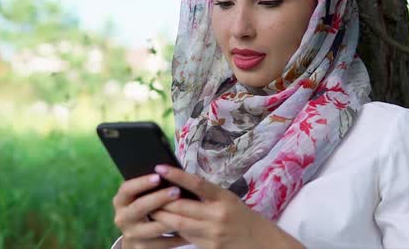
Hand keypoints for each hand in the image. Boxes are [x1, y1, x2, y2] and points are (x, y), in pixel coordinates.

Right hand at [112, 173, 189, 248]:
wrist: (137, 234)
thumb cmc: (145, 206)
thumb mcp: (141, 196)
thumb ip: (150, 187)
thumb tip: (169, 172)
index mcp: (121, 200)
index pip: (127, 189)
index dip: (142, 182)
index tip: (158, 176)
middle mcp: (122, 218)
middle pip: (140, 207)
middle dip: (159, 198)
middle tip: (177, 191)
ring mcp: (131, 234)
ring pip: (153, 227)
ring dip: (171, 219)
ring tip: (187, 211)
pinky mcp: (142, 248)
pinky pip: (163, 243)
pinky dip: (177, 237)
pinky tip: (190, 229)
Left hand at [150, 165, 303, 248]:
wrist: (262, 243)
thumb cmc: (242, 217)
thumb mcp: (229, 200)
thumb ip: (207, 195)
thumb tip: (180, 186)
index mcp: (224, 198)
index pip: (197, 183)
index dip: (176, 175)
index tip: (160, 167)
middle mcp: (218, 215)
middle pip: (182, 206)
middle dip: (161, 200)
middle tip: (146, 192)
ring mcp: (213, 233)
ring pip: (179, 223)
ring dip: (162, 216)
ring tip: (149, 208)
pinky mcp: (210, 247)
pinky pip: (186, 237)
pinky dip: (173, 230)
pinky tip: (164, 224)